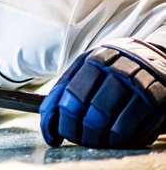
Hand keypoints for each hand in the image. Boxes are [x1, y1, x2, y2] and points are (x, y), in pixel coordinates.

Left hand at [40, 38, 165, 147]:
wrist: (151, 59)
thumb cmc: (111, 70)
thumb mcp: (87, 68)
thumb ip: (66, 88)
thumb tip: (48, 118)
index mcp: (93, 61)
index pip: (67, 94)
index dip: (57, 118)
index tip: (53, 134)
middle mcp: (113, 70)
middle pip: (84, 108)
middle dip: (74, 129)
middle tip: (74, 137)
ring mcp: (133, 84)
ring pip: (103, 119)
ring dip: (93, 137)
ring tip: (91, 140)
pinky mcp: (151, 100)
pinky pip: (126, 127)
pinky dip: (114, 140)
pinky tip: (111, 140)